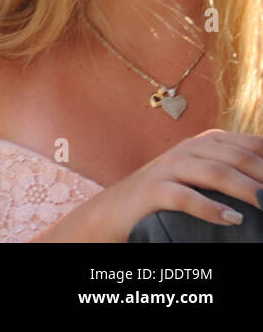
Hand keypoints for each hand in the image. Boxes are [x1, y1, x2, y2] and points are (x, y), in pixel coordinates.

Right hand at [40, 130, 262, 241]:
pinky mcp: (152, 190)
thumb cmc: (167, 198)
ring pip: (213, 173)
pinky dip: (209, 207)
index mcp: (203, 144)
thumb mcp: (200, 179)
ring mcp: (167, 168)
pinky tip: (231, 219)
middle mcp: (186, 150)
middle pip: (234, 157)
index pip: (247, 144)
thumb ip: (230, 173)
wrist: (115, 211)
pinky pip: (183, 196)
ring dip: (244, 189)